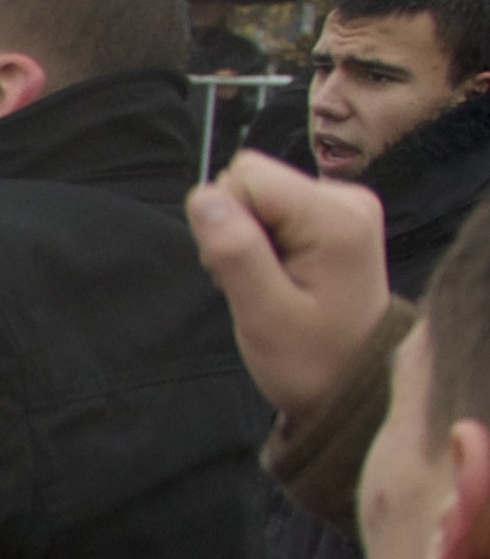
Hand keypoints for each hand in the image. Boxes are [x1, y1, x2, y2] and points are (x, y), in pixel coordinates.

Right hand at [188, 152, 396, 421]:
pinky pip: (277, 207)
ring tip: (269, 283)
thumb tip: (202, 195)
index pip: (248, 176)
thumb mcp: (263, 315)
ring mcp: (347, 204)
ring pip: (261, 194)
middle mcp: (347, 197)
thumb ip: (234, 251)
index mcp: (335, 217)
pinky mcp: (339, 215)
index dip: (226, 220)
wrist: (355, 383)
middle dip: (237, 228)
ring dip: (249, 238)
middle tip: (255, 282)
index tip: (240, 270)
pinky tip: (280, 274)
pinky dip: (266, 240)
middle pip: (256, 180)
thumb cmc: (309, 359)